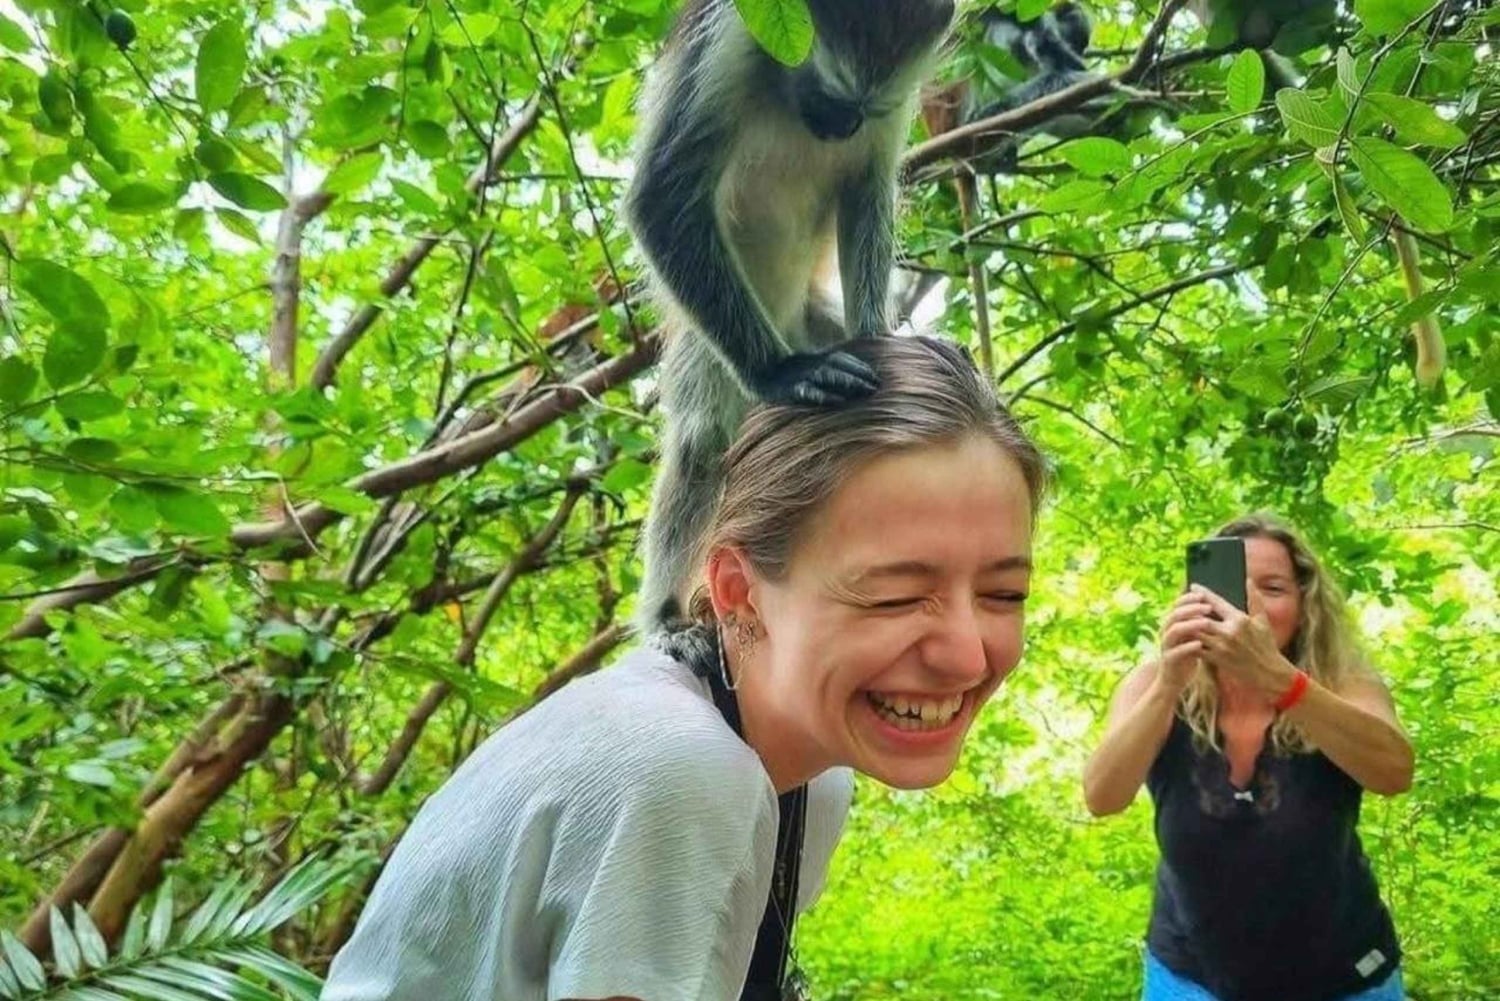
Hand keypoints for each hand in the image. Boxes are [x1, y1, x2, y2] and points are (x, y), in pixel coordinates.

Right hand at [751, 349, 878, 405]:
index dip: (860, 367)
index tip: (877, 378)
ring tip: (864, 391)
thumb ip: (829, 370)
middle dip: (859, 376)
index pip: (843, 359)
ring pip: (828, 377)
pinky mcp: (790, 391)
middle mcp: (811, 365)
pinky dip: (824, 396)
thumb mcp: (809, 366)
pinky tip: (838, 402)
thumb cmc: (788, 374)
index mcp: (817, 359)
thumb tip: (854, 379)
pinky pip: (809, 393)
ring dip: (848, 383)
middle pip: (839, 367)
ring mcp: (801, 377)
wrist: (758, 375)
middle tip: (876, 387)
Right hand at [1156, 590, 1213, 692]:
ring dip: (1190, 625)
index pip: (1177, 605)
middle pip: (1175, 615)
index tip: (1204, 595)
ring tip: (1207, 622)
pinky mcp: (1168, 660)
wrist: (1174, 680)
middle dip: (1192, 609)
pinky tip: (1200, 644)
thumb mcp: (1191, 636)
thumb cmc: (1186, 656)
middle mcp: (1165, 632)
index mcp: (1171, 624)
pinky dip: (1187, 646)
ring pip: (1174, 631)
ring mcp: (1165, 646)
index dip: (1189, 599)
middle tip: (1208, 608)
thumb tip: (1211, 604)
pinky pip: (1176, 651)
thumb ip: (1196, 622)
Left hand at [1192, 584, 1298, 702]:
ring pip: (1196, 633)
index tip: (1193, 586)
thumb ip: (1254, 599)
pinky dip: (1189, 641)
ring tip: (1180, 618)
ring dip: (1187, 625)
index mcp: (1240, 620)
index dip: (1203, 593)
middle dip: (1191, 610)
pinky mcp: (1216, 659)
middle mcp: (1229, 633)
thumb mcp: (1262, 621)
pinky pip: (1196, 648)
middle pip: (1202, 618)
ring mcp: (1221, 647)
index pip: (1217, 602)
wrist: (1268, 672)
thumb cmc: (1266, 644)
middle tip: (1182, 604)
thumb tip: (1248, 580)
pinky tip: (1184, 636)